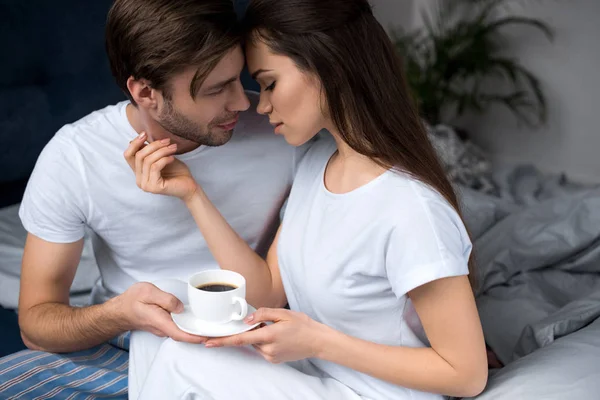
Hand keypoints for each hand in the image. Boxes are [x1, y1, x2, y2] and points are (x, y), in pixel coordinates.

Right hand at [114, 282, 206, 343]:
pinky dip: (190, 326)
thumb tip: (180, 307)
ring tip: (213, 326)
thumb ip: (165, 299)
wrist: (120, 310)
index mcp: (160, 322)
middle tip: (218, 331)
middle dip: (201, 335)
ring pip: (182, 332)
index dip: (195, 337)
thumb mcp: (148, 292)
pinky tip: (199, 320)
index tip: (209, 337)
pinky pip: (179, 328)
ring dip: (196, 331)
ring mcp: (163, 328)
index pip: (181, 334)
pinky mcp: (164, 324)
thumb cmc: (132, 300)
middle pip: (185, 335)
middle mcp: (163, 328)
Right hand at [123, 132, 197, 200]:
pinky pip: (155, 167)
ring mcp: (145, 185)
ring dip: (162, 151)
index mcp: (139, 172)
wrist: (189, 186)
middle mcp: (139, 180)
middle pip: (139, 156)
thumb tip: (139, 138)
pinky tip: (173, 157)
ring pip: (148, 160)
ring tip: (173, 147)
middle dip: (154, 145)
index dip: (134, 143)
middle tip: (167, 141)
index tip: (144, 134)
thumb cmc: (177, 171)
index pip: (128, 156)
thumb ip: (150, 151)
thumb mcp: (162, 157)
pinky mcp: (154, 187)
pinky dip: (164, 159)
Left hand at [204, 308, 329, 363]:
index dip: (222, 341)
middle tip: (265, 324)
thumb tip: (246, 320)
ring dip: (259, 336)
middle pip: (248, 340)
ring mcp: (271, 357)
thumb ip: (263, 314)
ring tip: (277, 329)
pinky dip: (265, 341)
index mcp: (269, 336)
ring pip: (255, 344)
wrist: (317, 341)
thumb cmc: (302, 325)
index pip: (240, 339)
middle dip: (250, 332)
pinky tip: (279, 336)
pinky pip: (263, 349)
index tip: (208, 342)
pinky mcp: (274, 360)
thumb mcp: (283, 313)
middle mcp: (268, 349)